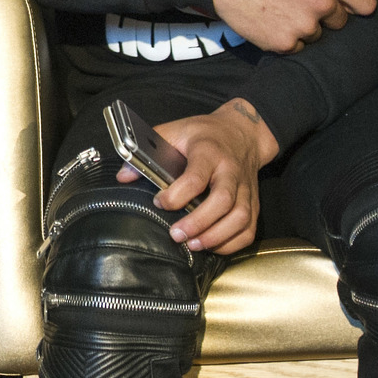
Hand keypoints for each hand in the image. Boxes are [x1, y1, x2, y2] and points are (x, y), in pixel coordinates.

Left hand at [117, 99, 278, 253]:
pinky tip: (213, 246)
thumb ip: (147, 151)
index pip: (196, 176)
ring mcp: (245, 188)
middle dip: (199, 222)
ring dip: (217, 236)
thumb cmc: (204, 134)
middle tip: (176, 234)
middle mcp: (231, 171)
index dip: (177, 194)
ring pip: (240, 217)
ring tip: (193, 245)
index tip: (159, 202)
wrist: (242, 132)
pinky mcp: (253, 202)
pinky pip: (249, 228)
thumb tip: (123, 176)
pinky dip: (233, 243)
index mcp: (209, 151)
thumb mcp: (173, 131)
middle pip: (222, 200)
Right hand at [212, 0, 376, 52]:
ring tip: (278, 12)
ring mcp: (303, 26)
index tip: (350, 8)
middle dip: (324, 16)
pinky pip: (294, 47)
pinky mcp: (283, 43)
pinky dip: (284, 39)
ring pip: (315, 36)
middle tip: (298, 5)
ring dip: (302, 28)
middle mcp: (322, 3)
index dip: (357, 5)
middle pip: (339, 22)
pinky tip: (268, 23)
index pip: (366, 3)